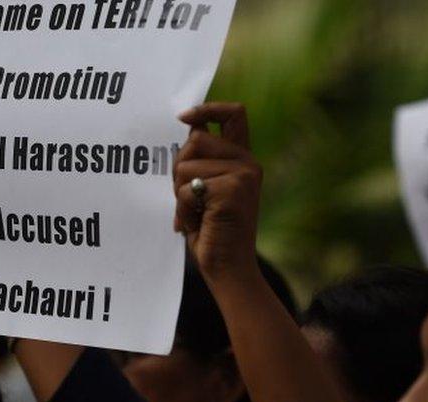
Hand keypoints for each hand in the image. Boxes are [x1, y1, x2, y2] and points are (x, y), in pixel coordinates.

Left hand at [174, 103, 261, 283]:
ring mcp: (242, 175)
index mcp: (243, 160)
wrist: (229, 269)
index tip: (183, 117)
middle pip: (195, 140)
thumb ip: (201, 161)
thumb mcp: (206, 190)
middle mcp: (248, 163)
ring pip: (185, 165)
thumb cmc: (212, 232)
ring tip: (196, 214)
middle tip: (188, 198)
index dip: (208, 108)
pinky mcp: (231, 190)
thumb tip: (188, 128)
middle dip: (179, 168)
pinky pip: (186, 188)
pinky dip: (183, 209)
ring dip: (180, 193)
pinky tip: (198, 223)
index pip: (234, 114)